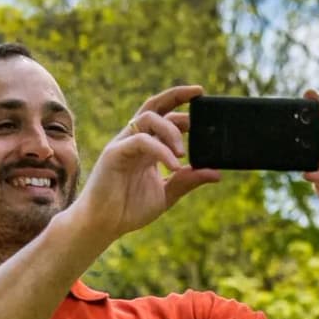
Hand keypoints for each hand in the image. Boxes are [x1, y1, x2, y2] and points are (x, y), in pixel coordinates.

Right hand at [72, 84, 221, 244]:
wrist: (102, 225)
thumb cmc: (129, 209)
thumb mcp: (166, 194)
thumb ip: (187, 180)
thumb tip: (217, 172)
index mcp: (147, 147)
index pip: (165, 117)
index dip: (184, 109)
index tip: (205, 105)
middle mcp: (134, 140)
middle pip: (153, 105)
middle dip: (176, 95)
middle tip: (200, 94)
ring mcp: (123, 144)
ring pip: (147, 117)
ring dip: (171, 129)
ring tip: (183, 152)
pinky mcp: (114, 153)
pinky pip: (141, 141)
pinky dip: (161, 150)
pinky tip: (175, 164)